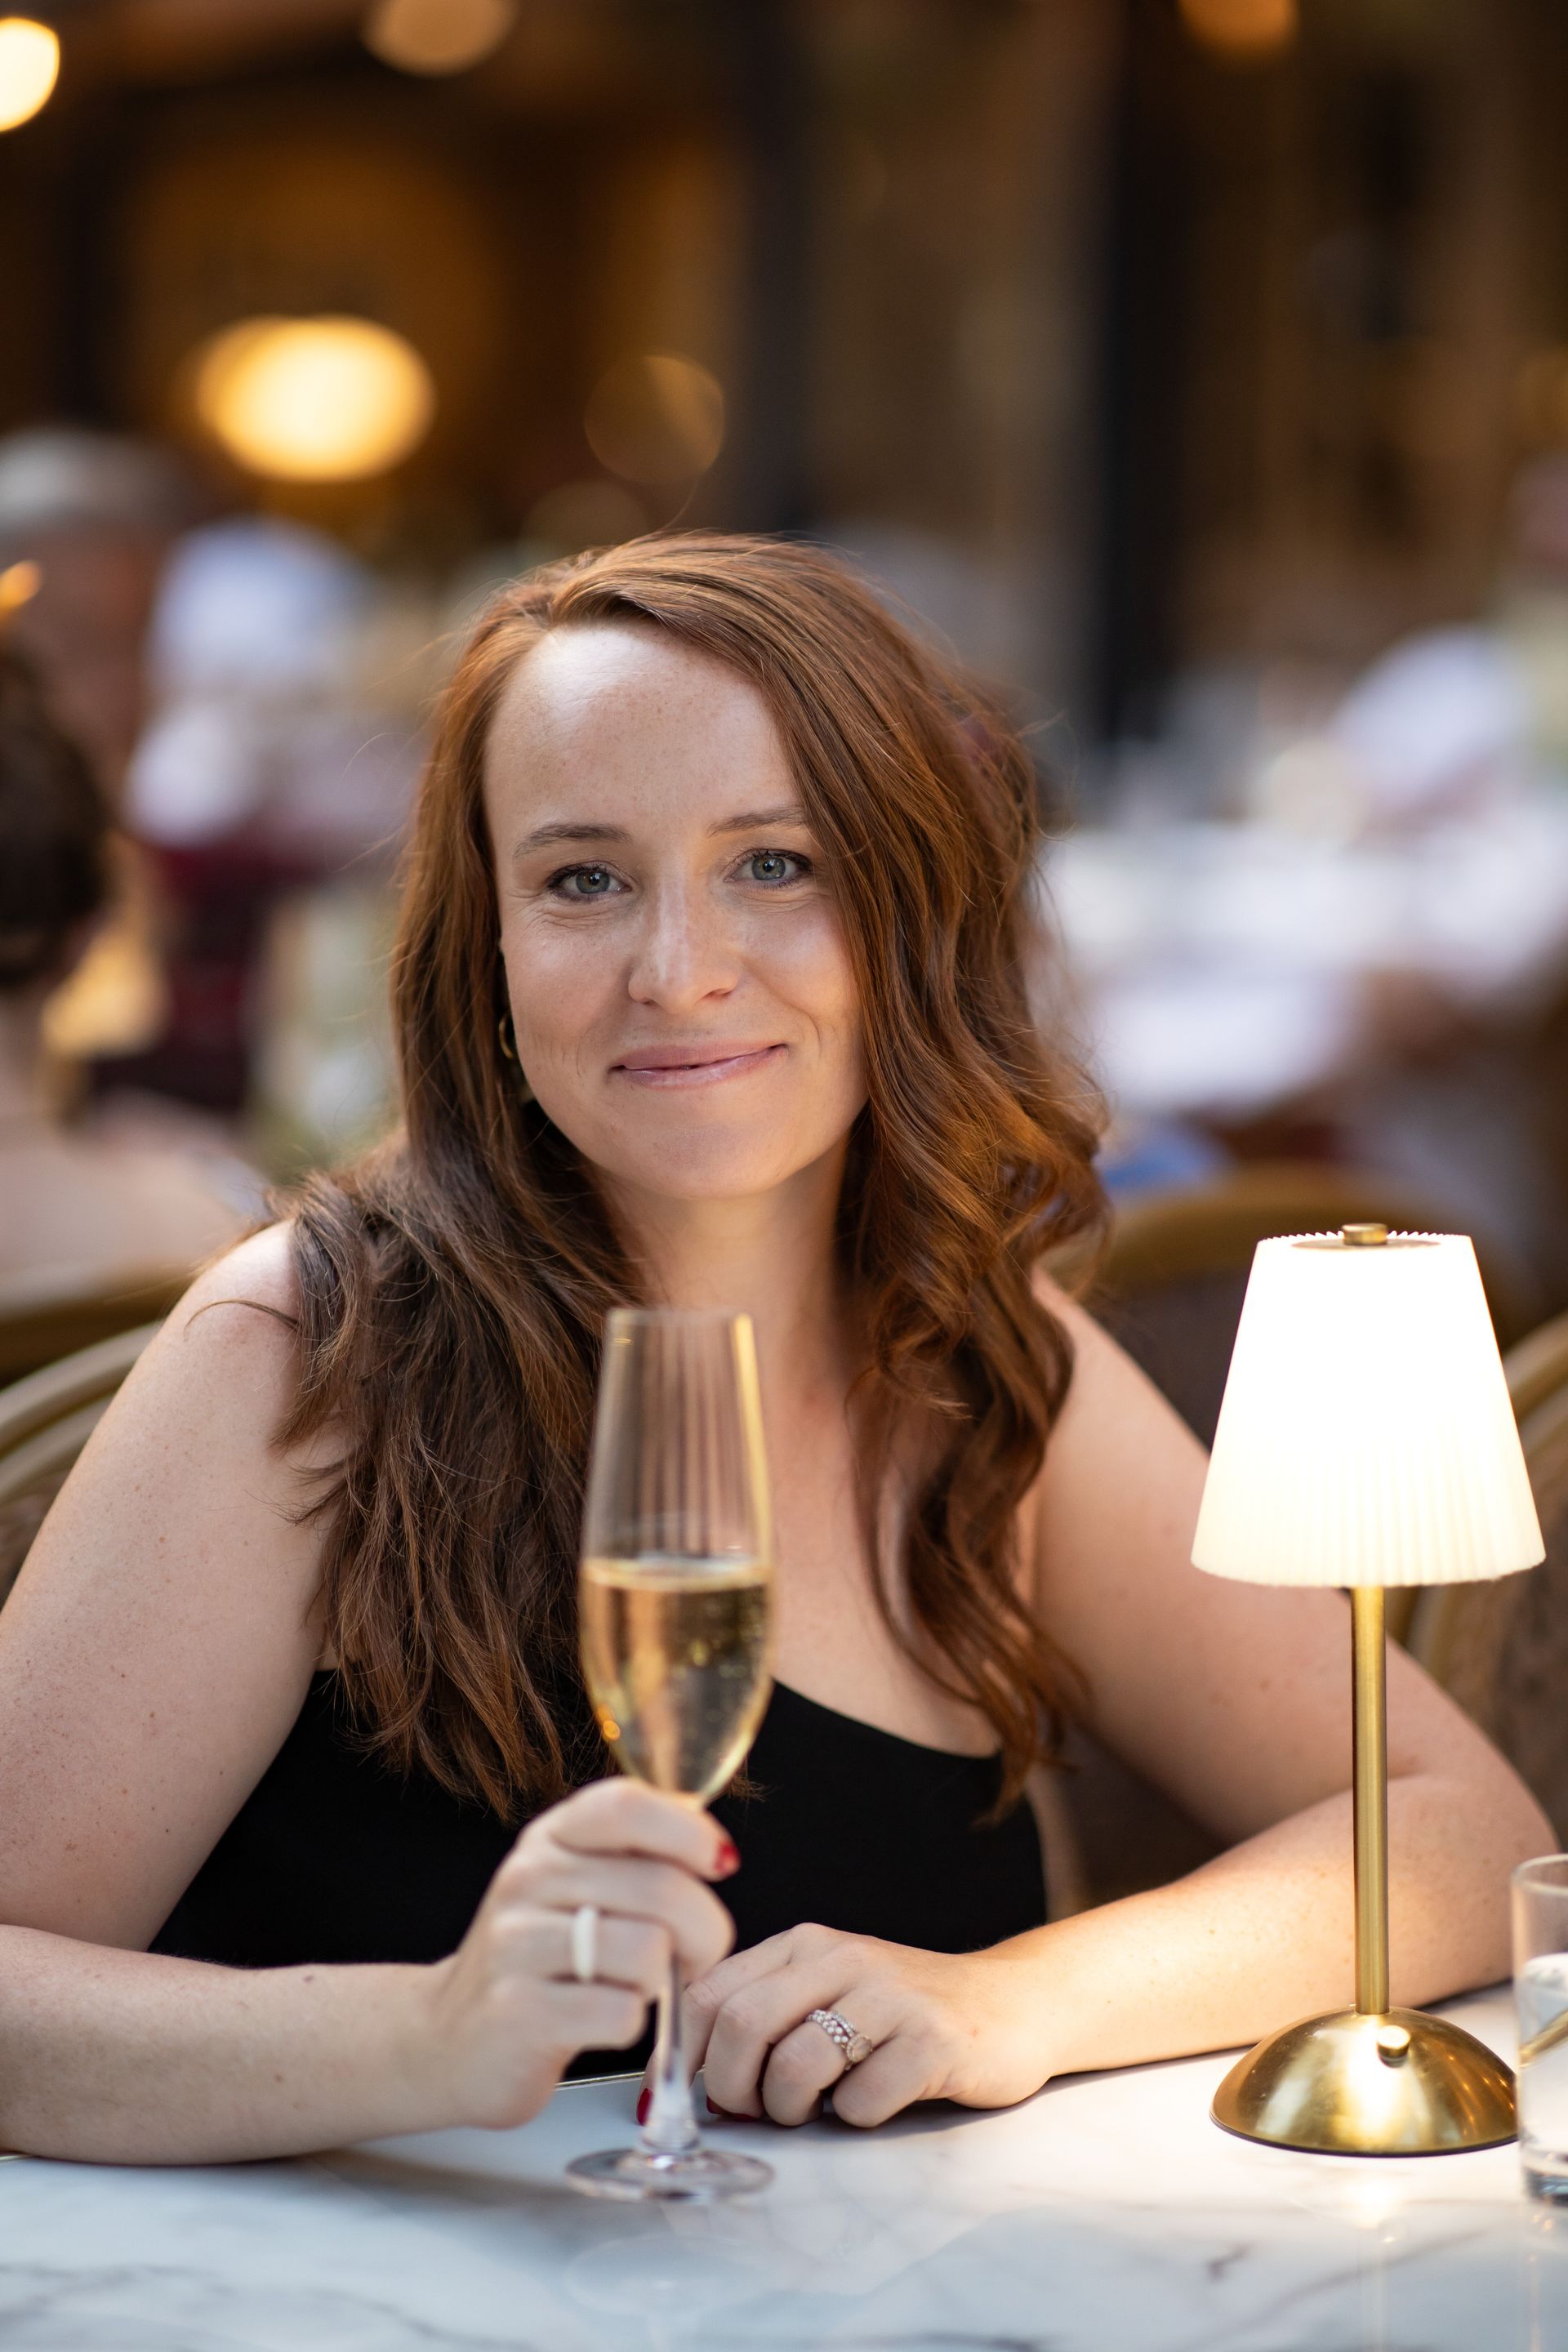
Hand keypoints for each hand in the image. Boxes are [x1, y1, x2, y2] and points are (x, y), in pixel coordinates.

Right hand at [423, 1778, 736, 2129]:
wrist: (447, 2040)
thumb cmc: (536, 1961)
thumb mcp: (574, 1887)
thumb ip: (636, 1857)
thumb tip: (712, 1844)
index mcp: (551, 1838)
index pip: (626, 1805)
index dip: (688, 1831)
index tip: (717, 1865)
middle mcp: (528, 1879)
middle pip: (661, 1886)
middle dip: (705, 1931)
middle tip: (695, 1956)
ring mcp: (516, 1946)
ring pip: (648, 1949)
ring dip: (663, 1980)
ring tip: (640, 1987)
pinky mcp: (518, 2014)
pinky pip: (620, 2012)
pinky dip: (631, 2025)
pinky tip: (605, 2021)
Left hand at [680, 1922, 1049, 2127]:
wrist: (1008, 2005)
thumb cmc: (901, 2011)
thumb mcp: (826, 1990)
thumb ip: (762, 2017)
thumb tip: (679, 2081)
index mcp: (805, 1945)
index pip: (710, 1992)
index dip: (683, 2055)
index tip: (682, 2097)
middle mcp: (843, 1959)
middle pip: (743, 2026)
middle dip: (733, 2088)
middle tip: (755, 2111)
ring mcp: (890, 1997)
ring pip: (796, 2065)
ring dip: (791, 2110)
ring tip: (815, 2109)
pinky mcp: (933, 2042)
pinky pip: (861, 2100)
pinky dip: (854, 2117)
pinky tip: (874, 2100)